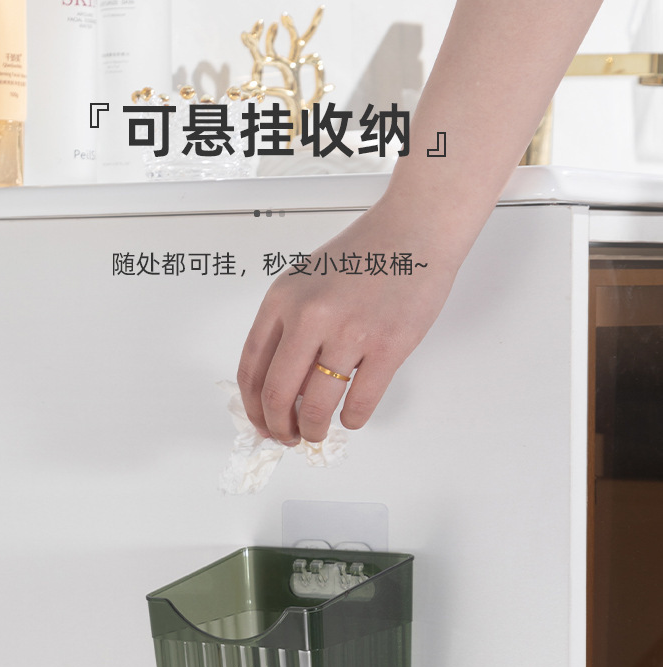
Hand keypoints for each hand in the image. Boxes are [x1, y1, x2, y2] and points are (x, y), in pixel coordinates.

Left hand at [237, 195, 456, 444]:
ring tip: (317, 432)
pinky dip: (352, 420)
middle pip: (278, 394)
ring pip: (317, 405)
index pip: (252, 367)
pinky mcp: (387, 346)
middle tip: (287, 436)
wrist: (415, 230)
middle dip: (279, 427)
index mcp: (283, 299)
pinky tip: (351, 418)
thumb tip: (281, 385)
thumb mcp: (308, 280)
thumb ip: (290, 325)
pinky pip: (360, 402)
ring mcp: (349, 331)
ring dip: (314, 429)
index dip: (253, 406)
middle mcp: (310, 315)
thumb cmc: (365, 254)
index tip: (261, 422)